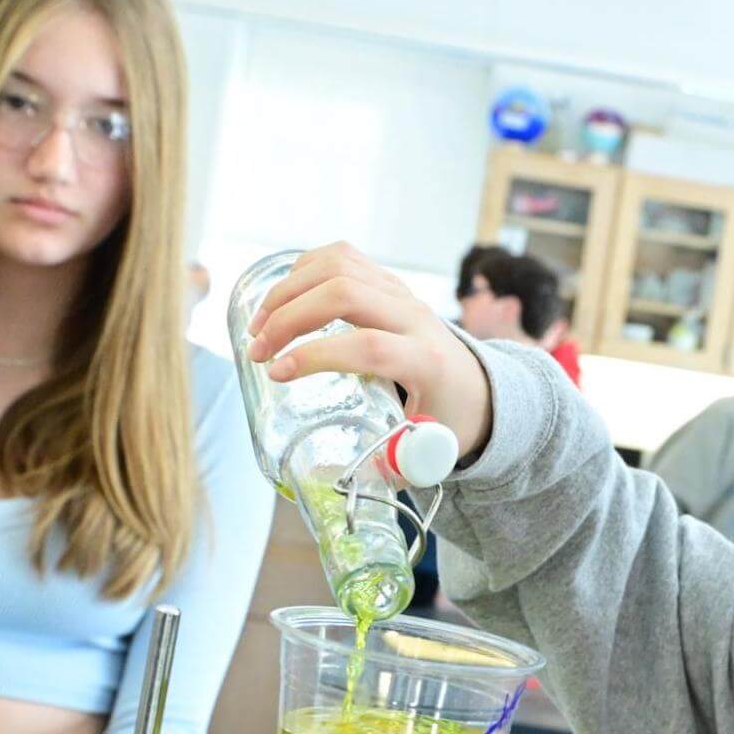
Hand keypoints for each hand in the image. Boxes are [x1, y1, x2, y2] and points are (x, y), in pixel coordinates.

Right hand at [245, 242, 493, 459]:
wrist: (476, 387)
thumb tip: (339, 476)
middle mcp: (416, 317)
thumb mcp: (428, 449)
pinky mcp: (388, 283)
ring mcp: (402, 293)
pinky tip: (282, 299)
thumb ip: (389, 462)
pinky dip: (303, 271)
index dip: (317, 355)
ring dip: (289, 290)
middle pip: (346, 291)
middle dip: (290, 316)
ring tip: (259, 326)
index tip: (277, 373)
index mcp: (428, 360)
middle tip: (258, 350)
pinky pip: (342, 258)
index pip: (369, 345)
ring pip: (340, 266)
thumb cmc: (449, 419)